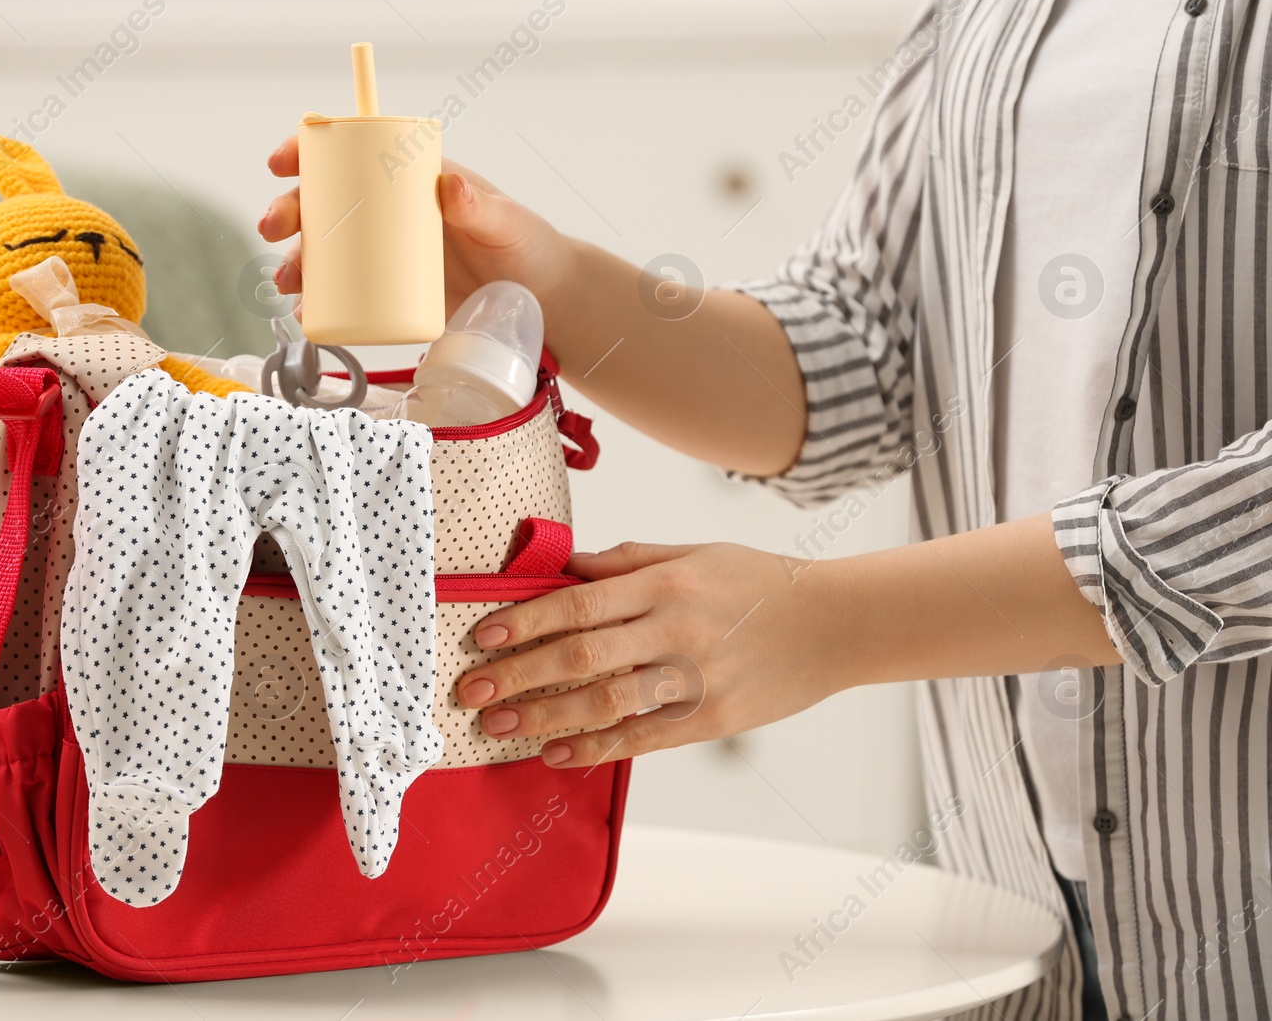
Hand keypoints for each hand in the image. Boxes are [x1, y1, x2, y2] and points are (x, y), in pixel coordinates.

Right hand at [259, 135, 577, 317]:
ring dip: (295, 262)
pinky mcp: (389, 294)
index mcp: (411, 178)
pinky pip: (342, 295)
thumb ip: (483, 206)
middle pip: (324, 203)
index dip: (309, 150)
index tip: (283, 162)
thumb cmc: (528, 248)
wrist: (542, 300)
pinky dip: (317, 304)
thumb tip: (451, 186)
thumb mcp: (507, 224)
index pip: (350, 152)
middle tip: (275, 230)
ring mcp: (385, 254)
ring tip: (287, 285)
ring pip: (324, 251)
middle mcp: (389, 213)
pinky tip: (304, 316)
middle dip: (288, 211)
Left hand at [456, 542, 847, 767]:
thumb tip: (566, 567)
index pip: (579, 603)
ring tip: (499, 727)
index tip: (481, 636)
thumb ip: (629, 561)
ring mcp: (696, 678)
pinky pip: (643, 738)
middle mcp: (676, 629)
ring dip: (545, 717)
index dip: (524, 621)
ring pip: (607, 702)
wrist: (836, 624)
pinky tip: (555, 753)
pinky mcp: (712, 718)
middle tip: (470, 691)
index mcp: (666, 582)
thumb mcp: (696, 553)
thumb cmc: (760, 582)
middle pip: (582, 655)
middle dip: (519, 674)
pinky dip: (595, 748)